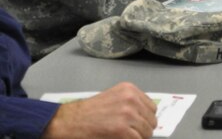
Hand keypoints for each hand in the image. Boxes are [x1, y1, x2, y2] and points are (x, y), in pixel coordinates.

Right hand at [42, 81, 156, 138]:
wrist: (68, 121)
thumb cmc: (86, 113)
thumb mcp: (113, 99)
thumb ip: (130, 104)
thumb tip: (144, 117)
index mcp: (130, 90)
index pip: (151, 108)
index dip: (145, 119)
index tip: (138, 125)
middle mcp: (132, 99)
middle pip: (151, 121)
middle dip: (142, 130)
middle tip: (130, 134)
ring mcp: (128, 114)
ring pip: (146, 133)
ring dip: (138, 138)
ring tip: (124, 137)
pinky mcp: (122, 130)